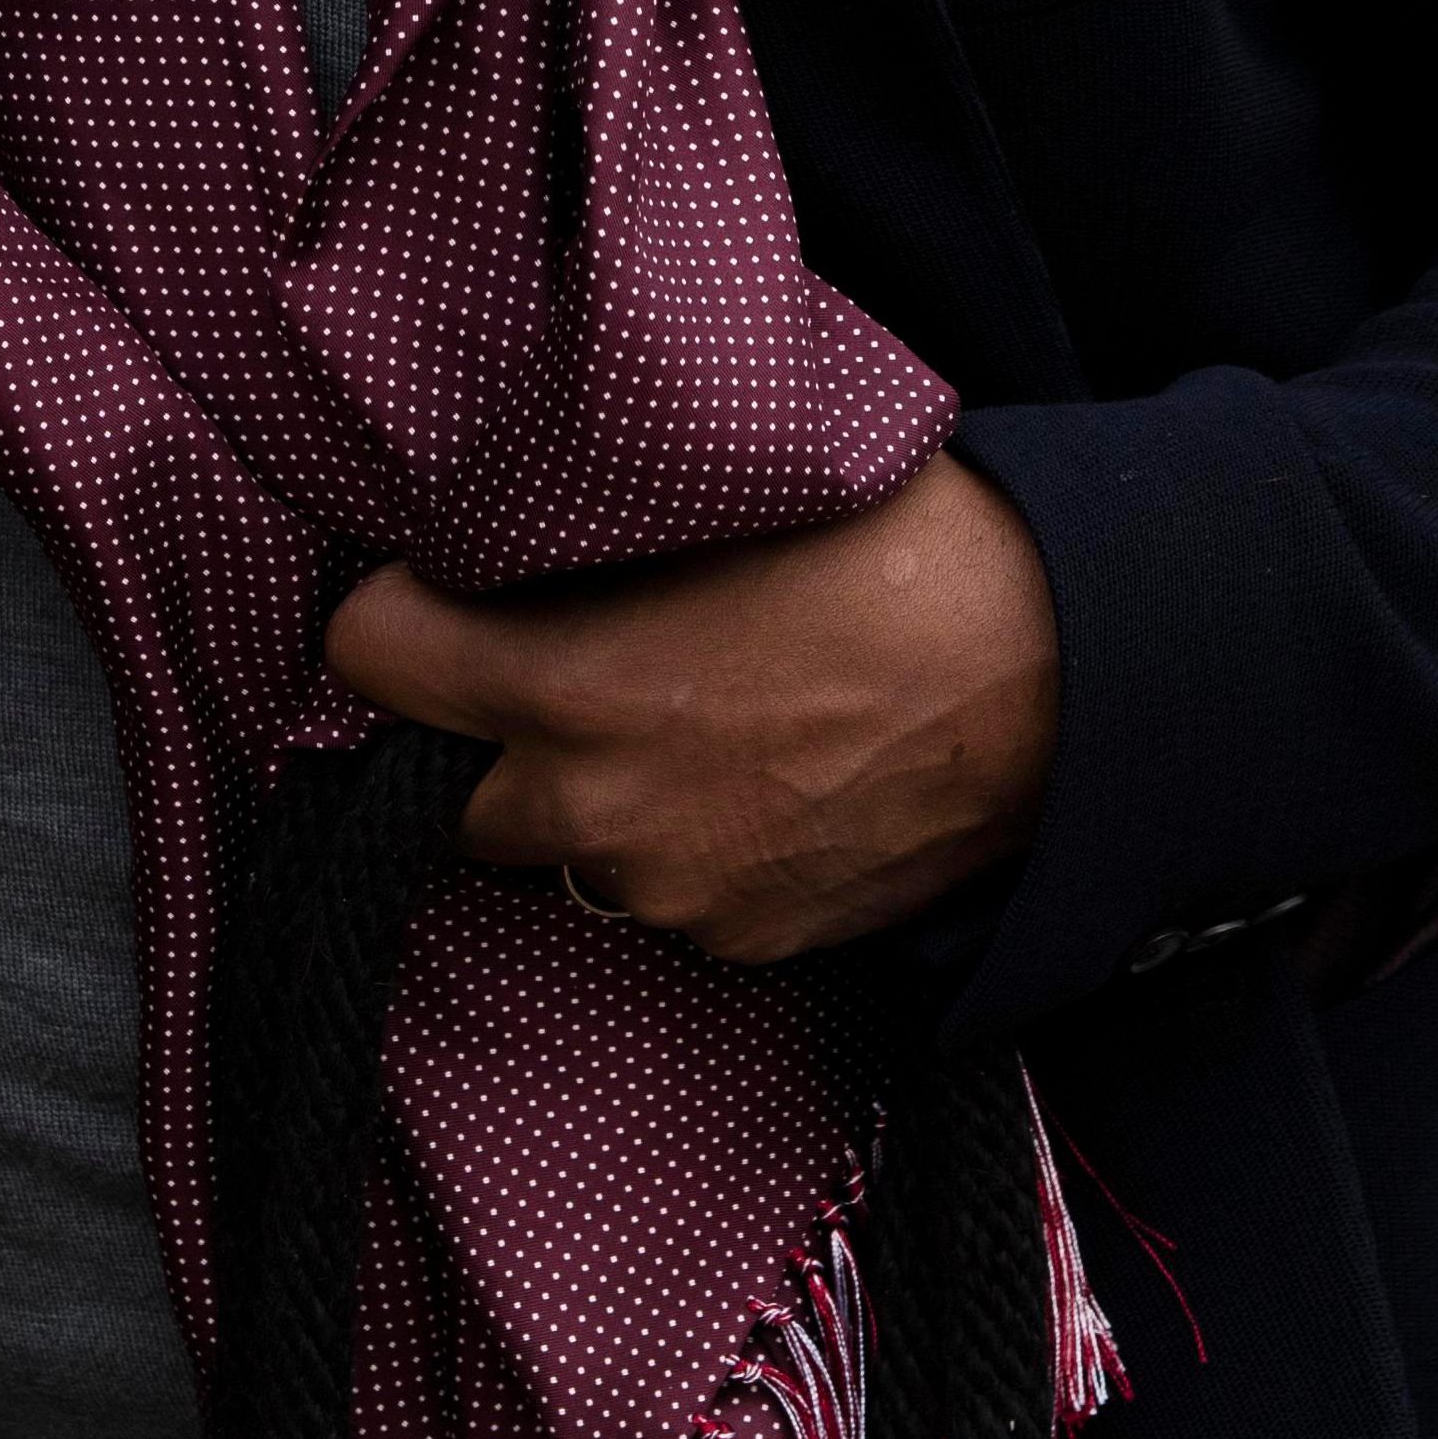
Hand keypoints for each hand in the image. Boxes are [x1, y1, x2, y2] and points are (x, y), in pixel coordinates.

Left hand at [322, 451, 1058, 963]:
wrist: (1073, 676)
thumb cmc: (899, 549)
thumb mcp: (709, 496)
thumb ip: (576, 534)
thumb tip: (500, 522)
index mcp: (561, 684)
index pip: (364, 656)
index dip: (396, 612)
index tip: (433, 590)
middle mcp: (594, 807)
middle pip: (447, 784)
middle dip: (476, 731)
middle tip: (549, 665)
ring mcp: (673, 891)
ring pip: (559, 849)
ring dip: (585, 795)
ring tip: (678, 720)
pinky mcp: (749, 942)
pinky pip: (665, 897)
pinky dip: (682, 846)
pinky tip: (754, 778)